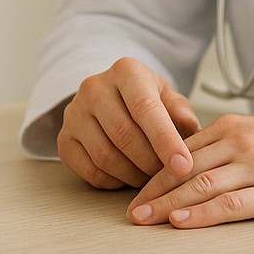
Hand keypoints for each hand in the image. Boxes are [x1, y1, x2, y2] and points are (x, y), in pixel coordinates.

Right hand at [57, 57, 199, 188]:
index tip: (183, 166)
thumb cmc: (145, 100)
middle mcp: (94, 88)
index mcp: (125, 72)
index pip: (145, 108)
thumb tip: (189, 127)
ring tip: (150, 176)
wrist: (110, 100)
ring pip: (105, 156)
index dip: (165, 140)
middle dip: (151, 163)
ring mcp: (74, 114)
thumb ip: (181, 112)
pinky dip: (113, 181)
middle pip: (124, 135)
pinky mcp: (64, 139)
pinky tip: (127, 175)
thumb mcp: (168, 98)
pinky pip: (90, 170)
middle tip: (169, 175)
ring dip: (133, 175)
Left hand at [126, 112, 253, 228]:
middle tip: (131, 210)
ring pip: (201, 185)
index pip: (180, 151)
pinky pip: (230, 204)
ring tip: (145, 219)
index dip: (154, 173)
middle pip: (184, 168)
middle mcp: (240, 142)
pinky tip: (182, 221)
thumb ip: (228, 146)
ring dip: (168, 204)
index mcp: (233, 127)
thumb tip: (193, 166)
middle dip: (153, 191)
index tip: (135, 190)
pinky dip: (202, 213)